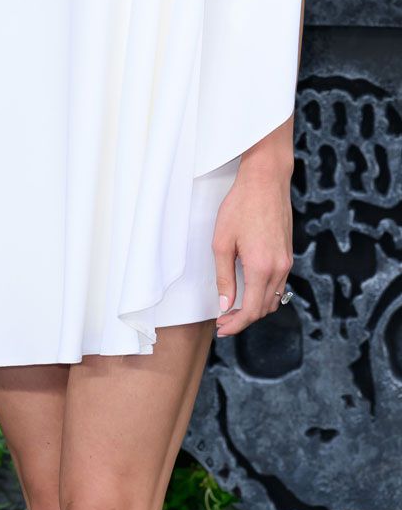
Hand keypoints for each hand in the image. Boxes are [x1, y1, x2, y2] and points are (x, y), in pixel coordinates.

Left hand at [213, 146, 293, 338]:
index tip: (222, 328)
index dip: (236, 324)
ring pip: (274, 298)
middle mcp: (280, 268)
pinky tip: (248, 290)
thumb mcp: (222, 242)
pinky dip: (264, 294)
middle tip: (223, 321)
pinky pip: (279, 285)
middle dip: (243, 319)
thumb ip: (224, 277)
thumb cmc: (241, 206)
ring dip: (255, 308)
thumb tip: (225, 305)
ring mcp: (287, 262)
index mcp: (262, 267)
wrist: (266, 181)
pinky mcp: (288, 255)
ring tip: (233, 309)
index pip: (252, 310)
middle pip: (265, 309)